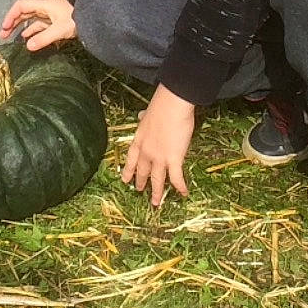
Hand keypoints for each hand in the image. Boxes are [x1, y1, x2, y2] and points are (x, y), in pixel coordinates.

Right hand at [0, 0, 76, 51]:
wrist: (92, 19)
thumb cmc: (77, 21)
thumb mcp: (60, 30)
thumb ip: (44, 38)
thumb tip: (28, 46)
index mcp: (43, 5)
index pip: (21, 6)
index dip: (11, 15)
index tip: (5, 27)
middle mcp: (45, 7)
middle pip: (23, 12)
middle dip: (12, 22)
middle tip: (3, 34)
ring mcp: (50, 14)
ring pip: (30, 18)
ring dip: (20, 27)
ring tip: (11, 37)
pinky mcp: (54, 21)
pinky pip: (38, 24)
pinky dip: (31, 30)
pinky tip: (27, 38)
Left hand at [121, 87, 195, 207]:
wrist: (171, 105)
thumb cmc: (161, 105)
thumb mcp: (148, 113)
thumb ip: (144, 118)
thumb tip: (141, 116)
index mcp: (139, 140)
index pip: (131, 159)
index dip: (127, 171)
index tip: (124, 180)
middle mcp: (146, 151)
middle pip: (142, 171)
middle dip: (140, 183)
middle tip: (138, 191)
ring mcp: (159, 157)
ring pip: (157, 179)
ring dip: (156, 192)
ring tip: (156, 203)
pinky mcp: (173, 159)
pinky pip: (176, 177)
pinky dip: (180, 187)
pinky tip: (183, 194)